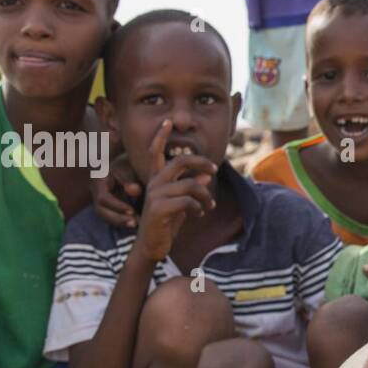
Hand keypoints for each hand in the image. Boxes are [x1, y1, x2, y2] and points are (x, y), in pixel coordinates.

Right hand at [90, 150, 141, 228]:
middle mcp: (96, 190)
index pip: (103, 198)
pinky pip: (110, 215)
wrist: (127, 160)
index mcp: (98, 180)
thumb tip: (134, 190)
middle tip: (135, 223)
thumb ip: (131, 179)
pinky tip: (135, 222)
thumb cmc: (129, 163)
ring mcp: (99, 197)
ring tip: (137, 225)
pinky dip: (121, 220)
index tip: (132, 211)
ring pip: (105, 215)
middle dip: (117, 219)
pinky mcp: (106, 203)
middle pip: (100, 210)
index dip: (117, 206)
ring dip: (120, 222)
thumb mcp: (130, 168)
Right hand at [134, 121, 216, 262]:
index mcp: (157, 180)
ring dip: (205, 196)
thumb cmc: (167, 223)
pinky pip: (188, 201)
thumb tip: (206, 174)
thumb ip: (192, 187)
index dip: (161, 136)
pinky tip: (198, 214)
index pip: (155, 152)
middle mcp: (154, 184)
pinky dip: (198, 207)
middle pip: (180, 162)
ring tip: (209, 206)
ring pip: (190, 184)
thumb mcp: (182, 203)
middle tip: (214, 168)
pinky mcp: (159, 208)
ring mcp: (155, 195)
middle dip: (200, 162)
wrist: (152, 246)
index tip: (167, 121)